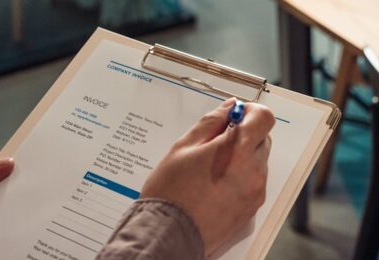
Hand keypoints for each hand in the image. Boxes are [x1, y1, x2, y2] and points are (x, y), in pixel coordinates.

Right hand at [141, 98, 274, 255]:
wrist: (169, 236)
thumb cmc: (171, 193)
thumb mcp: (184, 148)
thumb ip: (211, 123)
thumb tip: (229, 108)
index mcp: (238, 152)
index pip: (264, 118)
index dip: (250, 112)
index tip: (234, 117)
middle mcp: (254, 173)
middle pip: (261, 140)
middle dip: (243, 137)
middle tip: (215, 145)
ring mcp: (255, 194)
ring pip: (257, 164)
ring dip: (241, 160)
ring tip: (211, 171)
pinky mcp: (251, 212)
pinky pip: (252, 185)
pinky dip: (239, 180)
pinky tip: (215, 188)